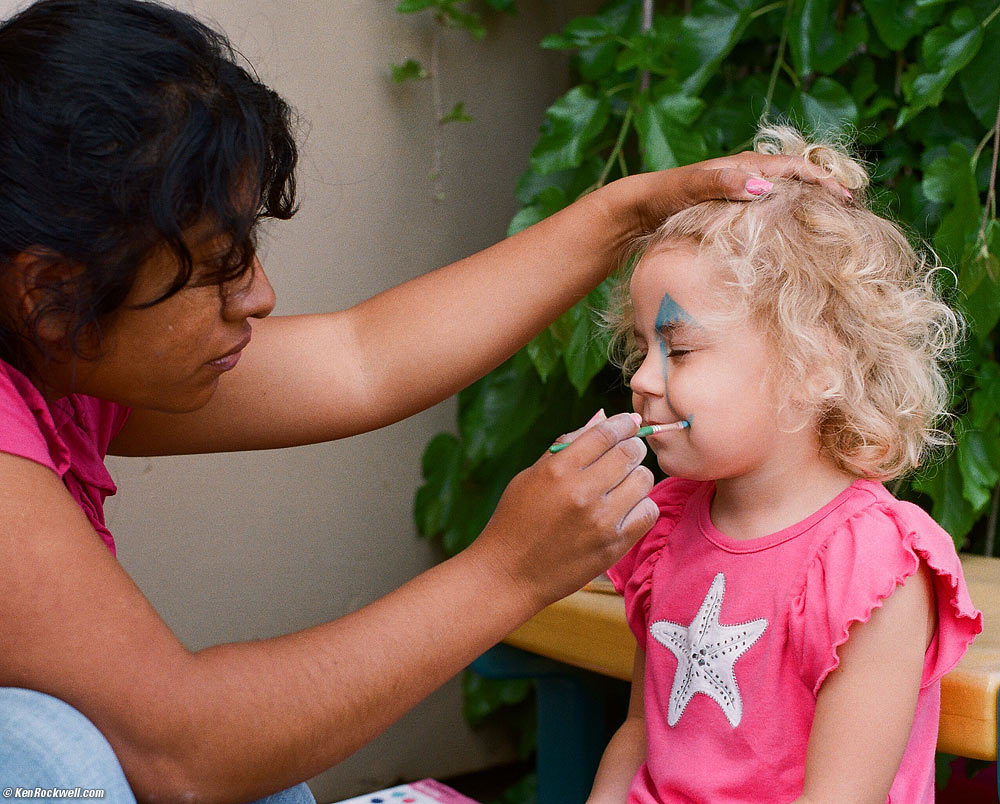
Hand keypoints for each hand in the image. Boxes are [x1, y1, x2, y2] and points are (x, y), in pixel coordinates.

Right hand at [474, 411, 656, 608]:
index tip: (629, 422)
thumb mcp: (530, 476)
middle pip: (630, 453)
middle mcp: (582, 493)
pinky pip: (648, 512)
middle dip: (632, 447)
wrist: (509, 574)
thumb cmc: (515, 521)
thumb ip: (565, 446)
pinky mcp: (614, 545)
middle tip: (627, 452)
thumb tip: (600, 418)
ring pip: (644, 480)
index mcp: (558, 470)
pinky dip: (641, 506)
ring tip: (622, 484)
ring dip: (636, 477)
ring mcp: (601, 521)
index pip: (604, 433)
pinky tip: (625, 508)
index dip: (622, 423)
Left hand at [613, 151, 853, 233]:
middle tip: (852, 208)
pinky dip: (787, 213)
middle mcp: (744, 174)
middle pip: (795, 177)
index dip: (821, 181)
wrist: (637, 206)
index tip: (845, 198)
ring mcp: (739, 190)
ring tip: (834, 218)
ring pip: (783, 192)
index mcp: (742, 166)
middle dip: (823, 188)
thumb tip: (763, 185)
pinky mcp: (731, 207)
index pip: (793, 168)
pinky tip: (794, 231)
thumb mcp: (691, 188)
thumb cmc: (662, 196)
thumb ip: (722, 183)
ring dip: (808, 202)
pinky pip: (768, 207)